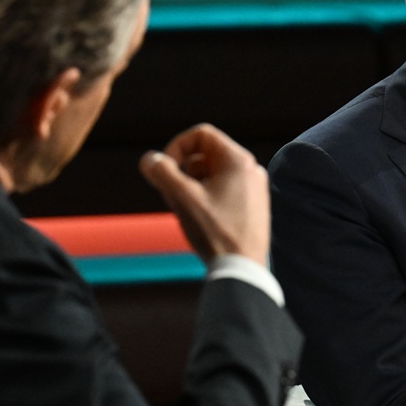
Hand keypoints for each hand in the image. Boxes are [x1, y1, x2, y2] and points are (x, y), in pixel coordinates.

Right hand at [138, 123, 269, 264]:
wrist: (242, 270)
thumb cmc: (215, 232)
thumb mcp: (182, 198)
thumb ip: (162, 172)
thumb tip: (150, 160)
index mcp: (238, 160)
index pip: (200, 135)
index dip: (176, 147)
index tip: (164, 170)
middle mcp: (251, 169)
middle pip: (205, 155)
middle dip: (182, 171)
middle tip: (171, 195)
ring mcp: (255, 189)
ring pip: (213, 175)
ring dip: (192, 186)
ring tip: (184, 210)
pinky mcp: (254, 207)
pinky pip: (224, 191)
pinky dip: (206, 198)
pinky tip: (199, 220)